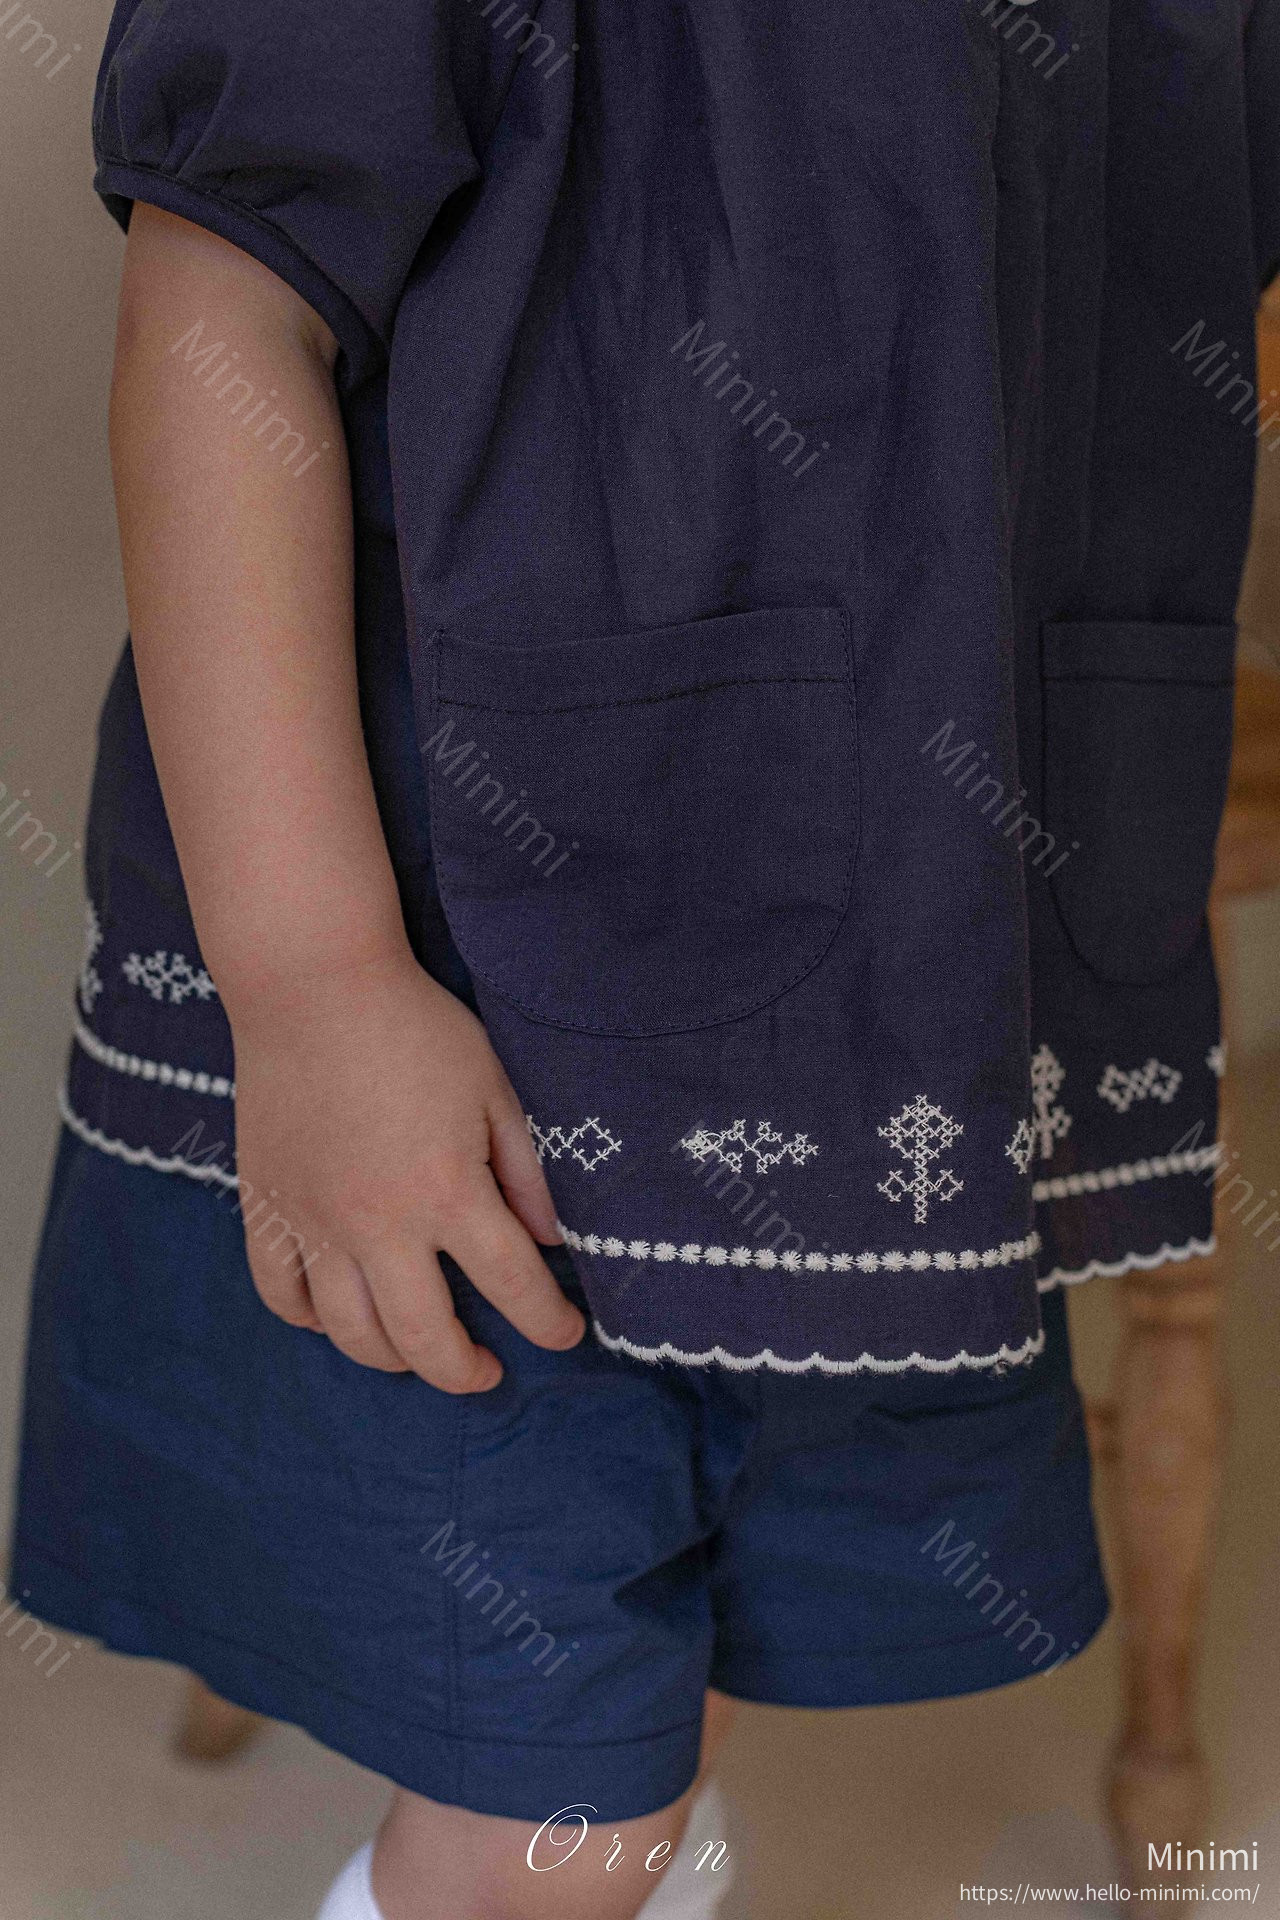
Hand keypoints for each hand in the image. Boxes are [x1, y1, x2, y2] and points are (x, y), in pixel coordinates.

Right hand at [228, 946, 584, 1391]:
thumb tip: (549, 1241)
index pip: (514, 1285)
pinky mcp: (268, 1208)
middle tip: (487, 1370)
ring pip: (352, 1334)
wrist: (312, 987)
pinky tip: (342, 1316)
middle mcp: (379, 1223)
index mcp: (447, 1191)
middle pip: (426, 1340)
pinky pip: (283, 1295)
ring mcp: (316, 1222)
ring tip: (419, 1351)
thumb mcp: (494, 1088)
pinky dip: (313, 1321)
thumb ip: (526, 1170)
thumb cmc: (416, 1028)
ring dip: (394, 1359)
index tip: (567, 1332)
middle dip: (466, 1371)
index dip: (550, 1322)